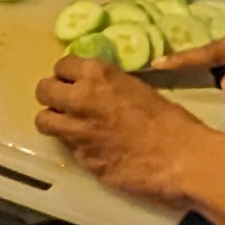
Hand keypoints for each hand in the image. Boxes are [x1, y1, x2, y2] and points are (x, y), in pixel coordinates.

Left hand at [34, 57, 212, 201]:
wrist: (181, 159)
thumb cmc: (170, 121)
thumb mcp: (137, 88)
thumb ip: (109, 87)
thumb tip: (95, 89)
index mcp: (98, 75)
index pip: (62, 65)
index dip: (67, 74)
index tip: (74, 81)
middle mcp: (80, 99)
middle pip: (44, 90)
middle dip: (52, 94)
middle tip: (65, 102)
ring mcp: (76, 131)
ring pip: (43, 120)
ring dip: (54, 120)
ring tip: (68, 125)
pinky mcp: (80, 158)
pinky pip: (64, 146)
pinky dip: (72, 145)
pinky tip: (90, 147)